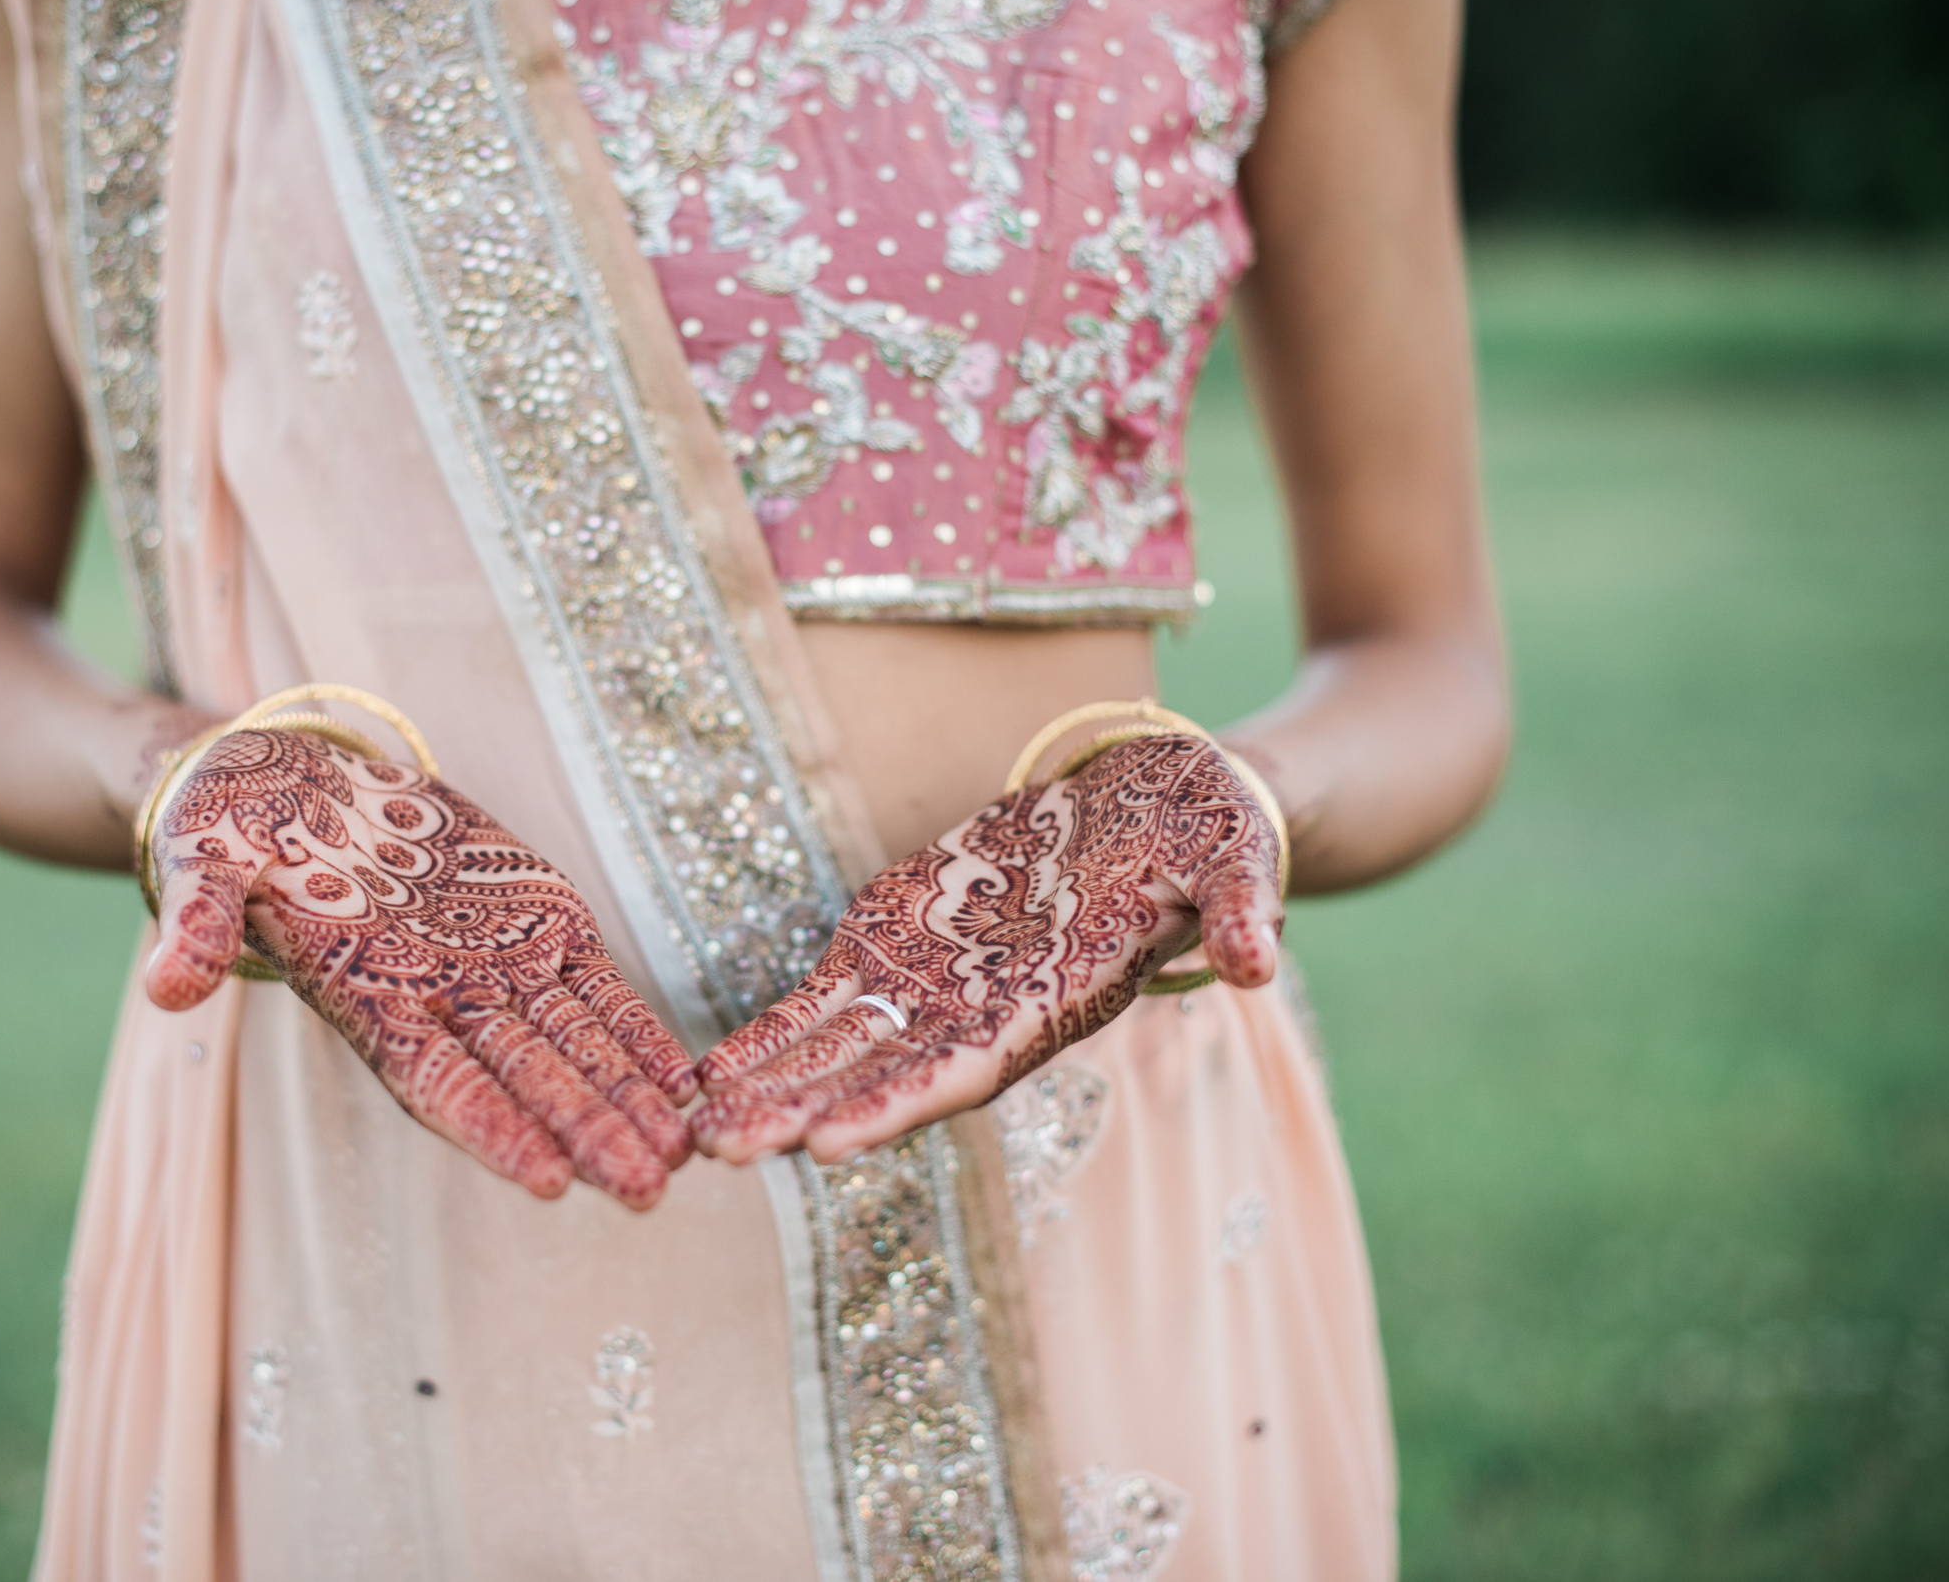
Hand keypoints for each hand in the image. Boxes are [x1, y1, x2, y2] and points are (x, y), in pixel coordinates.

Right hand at [142, 728, 697, 1208]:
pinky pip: (599, 987)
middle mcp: (439, 999)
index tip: (546, 1180)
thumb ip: (195, 925)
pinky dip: (643, 1032)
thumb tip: (162, 986)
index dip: (492, 1128)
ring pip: (575, 1045)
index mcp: (365, 999)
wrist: (288, 779)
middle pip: (525, 1079)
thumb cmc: (231, 830)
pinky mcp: (535, 920)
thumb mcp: (200, 862)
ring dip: (631, 1098)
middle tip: (647, 1191)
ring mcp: (493, 965)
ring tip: (689, 1154)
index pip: (436, 1081)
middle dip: (587, 1132)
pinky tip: (691, 1081)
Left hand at [691, 732, 1282, 1163]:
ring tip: (689, 1129)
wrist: (1165, 799)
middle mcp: (987, 1010)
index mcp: (1057, 1001)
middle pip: (882, 1075)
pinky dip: (771, 1034)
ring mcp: (937, 981)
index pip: (968, 1068)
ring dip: (768, 1086)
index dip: (898, 1103)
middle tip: (718, 1150)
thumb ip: (1243, 913)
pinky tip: (709, 1071)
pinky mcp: (902, 939)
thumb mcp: (1239, 860)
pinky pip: (826, 998)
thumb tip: (1259, 962)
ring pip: (839, 1047)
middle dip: (801, 1113)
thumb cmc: (1208, 829)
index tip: (828, 1143)